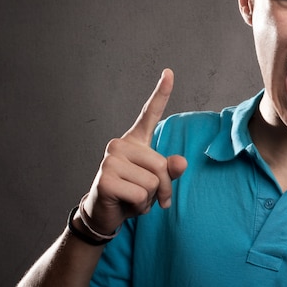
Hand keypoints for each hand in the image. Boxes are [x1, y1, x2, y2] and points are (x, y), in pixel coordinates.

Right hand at [81, 69, 186, 234]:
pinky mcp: (105, 178)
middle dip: (162, 188)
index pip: (149, 113)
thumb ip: (170, 171)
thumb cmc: (131, 194)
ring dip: (149, 199)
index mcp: (134, 141)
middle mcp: (119, 144)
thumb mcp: (155, 182)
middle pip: (161, 165)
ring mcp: (110, 160)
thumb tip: (181, 163)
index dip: (161, 93)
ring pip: (152, 182)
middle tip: (152, 198)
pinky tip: (125, 204)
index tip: (169, 72)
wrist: (104, 214)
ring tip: (134, 199)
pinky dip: (139, 206)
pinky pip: (140, 194)